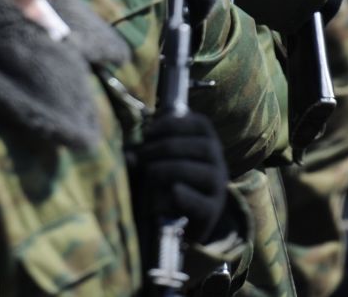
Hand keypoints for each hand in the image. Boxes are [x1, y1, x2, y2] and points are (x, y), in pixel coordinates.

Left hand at [136, 111, 228, 244]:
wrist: (175, 223)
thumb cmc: (162, 182)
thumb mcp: (154, 162)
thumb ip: (143, 154)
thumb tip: (129, 157)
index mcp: (207, 143)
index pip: (202, 124)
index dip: (174, 124)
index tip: (148, 133)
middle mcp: (218, 163)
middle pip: (204, 146)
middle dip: (168, 147)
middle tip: (142, 155)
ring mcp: (217, 188)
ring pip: (206, 173)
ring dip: (173, 169)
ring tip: (150, 173)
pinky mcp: (211, 212)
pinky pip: (203, 203)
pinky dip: (186, 197)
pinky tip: (173, 190)